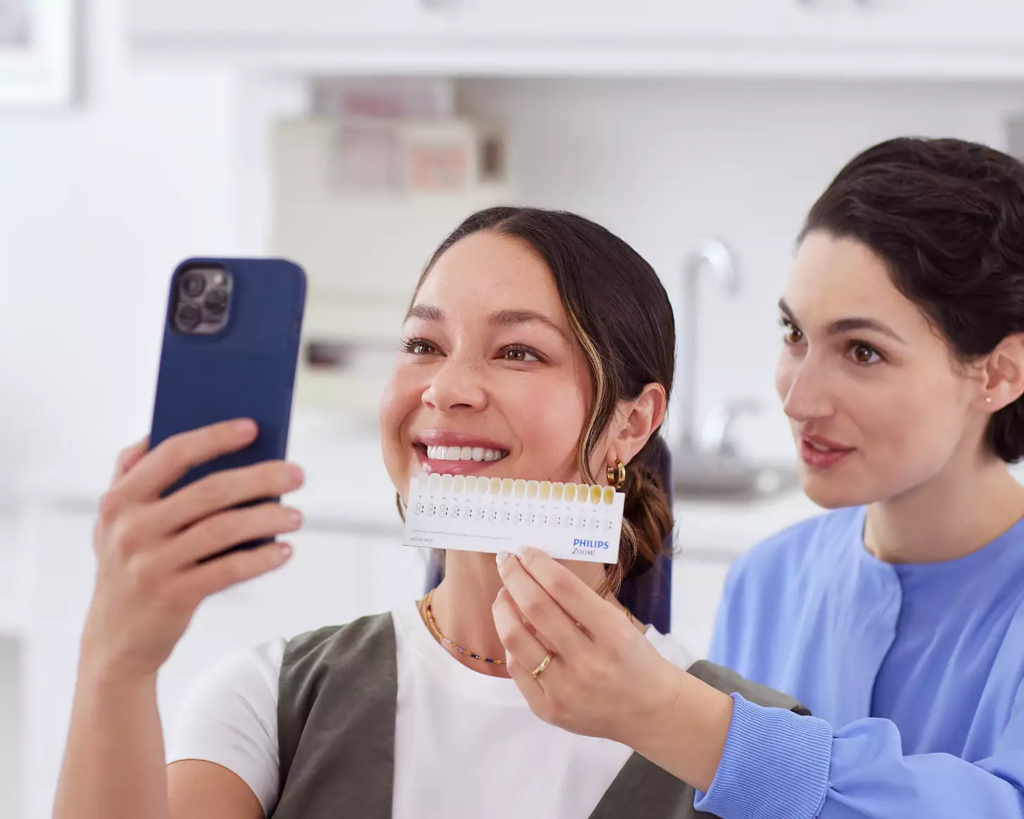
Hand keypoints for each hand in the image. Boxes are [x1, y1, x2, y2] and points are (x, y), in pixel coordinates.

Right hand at [81, 419, 303, 683]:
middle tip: (297, 474)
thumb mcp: (116, 519)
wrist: (115, 639)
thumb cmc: (130, 563)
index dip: (214, 437)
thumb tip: (169, 429)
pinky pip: (228, 570)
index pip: (172, 455)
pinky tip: (284, 551)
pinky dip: (261, 559)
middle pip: (209, 492)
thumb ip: (134, 474)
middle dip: (259, 478)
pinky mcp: (173, 597)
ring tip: (296, 515)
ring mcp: (151, 564)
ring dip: (268, 518)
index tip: (253, 427)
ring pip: (224, 530)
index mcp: (120, 500)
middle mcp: (131, 529)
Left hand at [492, 548, 684, 748]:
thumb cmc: (635, 660)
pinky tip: (514, 629)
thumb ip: (581, 603)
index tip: (524, 551)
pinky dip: (512, 642)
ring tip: (504, 594)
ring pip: (515, 638)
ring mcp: (565, 689)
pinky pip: (516, 667)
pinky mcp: (548, 709)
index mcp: (613, 634)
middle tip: (505, 561)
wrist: (651, 713)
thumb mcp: (620, 624)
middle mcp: (588, 662)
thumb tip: (537, 571)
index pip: (563, 587)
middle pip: (536, 608)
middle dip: (514, 576)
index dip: (537, 563)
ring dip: (503, 607)